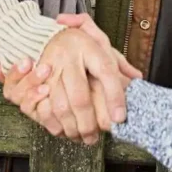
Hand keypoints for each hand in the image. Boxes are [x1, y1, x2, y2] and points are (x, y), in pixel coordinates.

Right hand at [0, 14, 140, 143]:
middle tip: (95, 137)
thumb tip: (137, 78)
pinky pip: (42, 106)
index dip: (114, 97)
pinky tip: (64, 130)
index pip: (106, 72)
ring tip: (81, 137)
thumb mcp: (102, 45)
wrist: (50, 34)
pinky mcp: (35, 77)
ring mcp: (50, 66)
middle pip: (80, 96)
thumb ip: (120, 63)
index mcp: (88, 45)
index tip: (119, 118)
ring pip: (60, 105)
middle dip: (89, 122)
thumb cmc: (80, 43)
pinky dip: (53, 123)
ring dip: (72, 127)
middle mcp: (68, 55)